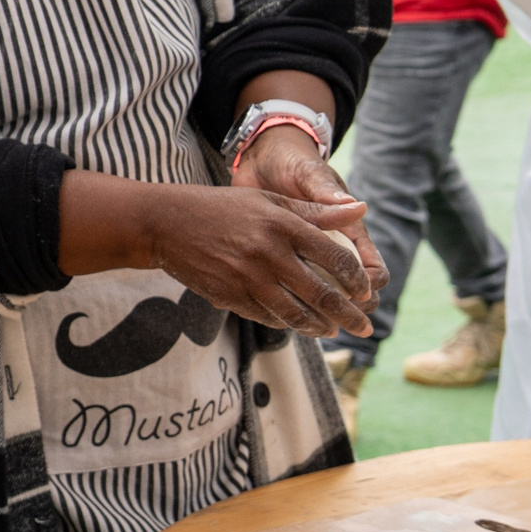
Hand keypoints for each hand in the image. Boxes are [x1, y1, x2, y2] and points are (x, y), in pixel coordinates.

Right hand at [147, 183, 379, 339]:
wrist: (164, 223)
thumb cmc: (221, 208)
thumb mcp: (268, 200)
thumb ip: (316, 211)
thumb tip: (362, 210)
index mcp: (283, 225)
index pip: (336, 259)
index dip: (358, 281)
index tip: (366, 293)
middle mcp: (269, 253)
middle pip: (322, 294)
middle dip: (349, 316)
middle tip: (365, 329)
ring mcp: (247, 277)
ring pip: (295, 313)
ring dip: (319, 327)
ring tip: (332, 331)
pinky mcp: (229, 294)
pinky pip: (266, 316)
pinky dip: (286, 323)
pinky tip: (295, 323)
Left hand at [233, 124, 386, 306]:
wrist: (262, 158)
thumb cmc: (291, 163)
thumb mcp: (308, 175)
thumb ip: (326, 192)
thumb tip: (357, 206)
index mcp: (347, 231)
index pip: (372, 270)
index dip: (368, 286)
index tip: (356, 296)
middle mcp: (329, 248)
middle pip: (351, 292)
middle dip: (346, 309)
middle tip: (331, 323)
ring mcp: (305, 255)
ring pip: (320, 295)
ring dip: (316, 312)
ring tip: (304, 325)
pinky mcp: (280, 257)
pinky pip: (288, 286)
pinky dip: (283, 298)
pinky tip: (268, 311)